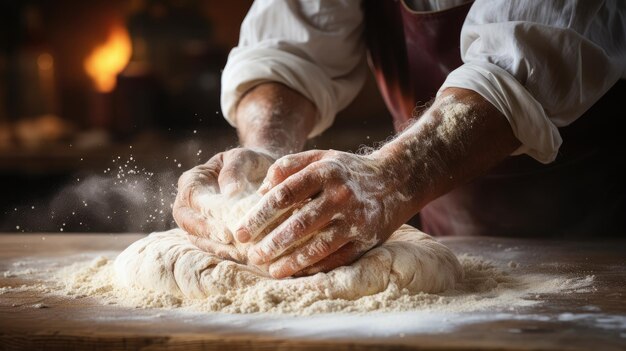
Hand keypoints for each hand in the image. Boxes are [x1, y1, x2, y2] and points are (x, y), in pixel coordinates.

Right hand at [173, 148, 274, 260]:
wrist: (263, 174)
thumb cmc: (250, 162)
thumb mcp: (243, 157)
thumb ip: (234, 170)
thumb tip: (229, 193)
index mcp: (192, 180)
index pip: (190, 198)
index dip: (204, 214)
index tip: (223, 228)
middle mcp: (190, 203)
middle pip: (187, 222)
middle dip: (206, 234)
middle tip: (229, 241)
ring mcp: (197, 220)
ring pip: (198, 239)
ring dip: (217, 248)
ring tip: (239, 253)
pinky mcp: (210, 234)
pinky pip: (212, 246)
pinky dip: (227, 253)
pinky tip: (245, 256)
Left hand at [235, 149, 410, 277]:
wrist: (395, 180)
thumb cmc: (346, 170)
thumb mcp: (319, 157)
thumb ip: (287, 167)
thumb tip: (260, 192)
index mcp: (325, 171)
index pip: (284, 195)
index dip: (258, 216)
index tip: (239, 231)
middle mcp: (341, 195)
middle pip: (298, 224)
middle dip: (271, 243)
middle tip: (252, 256)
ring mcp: (356, 219)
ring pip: (318, 245)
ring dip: (291, 261)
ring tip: (270, 269)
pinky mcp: (366, 239)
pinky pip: (337, 258)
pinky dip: (315, 267)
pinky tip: (296, 272)